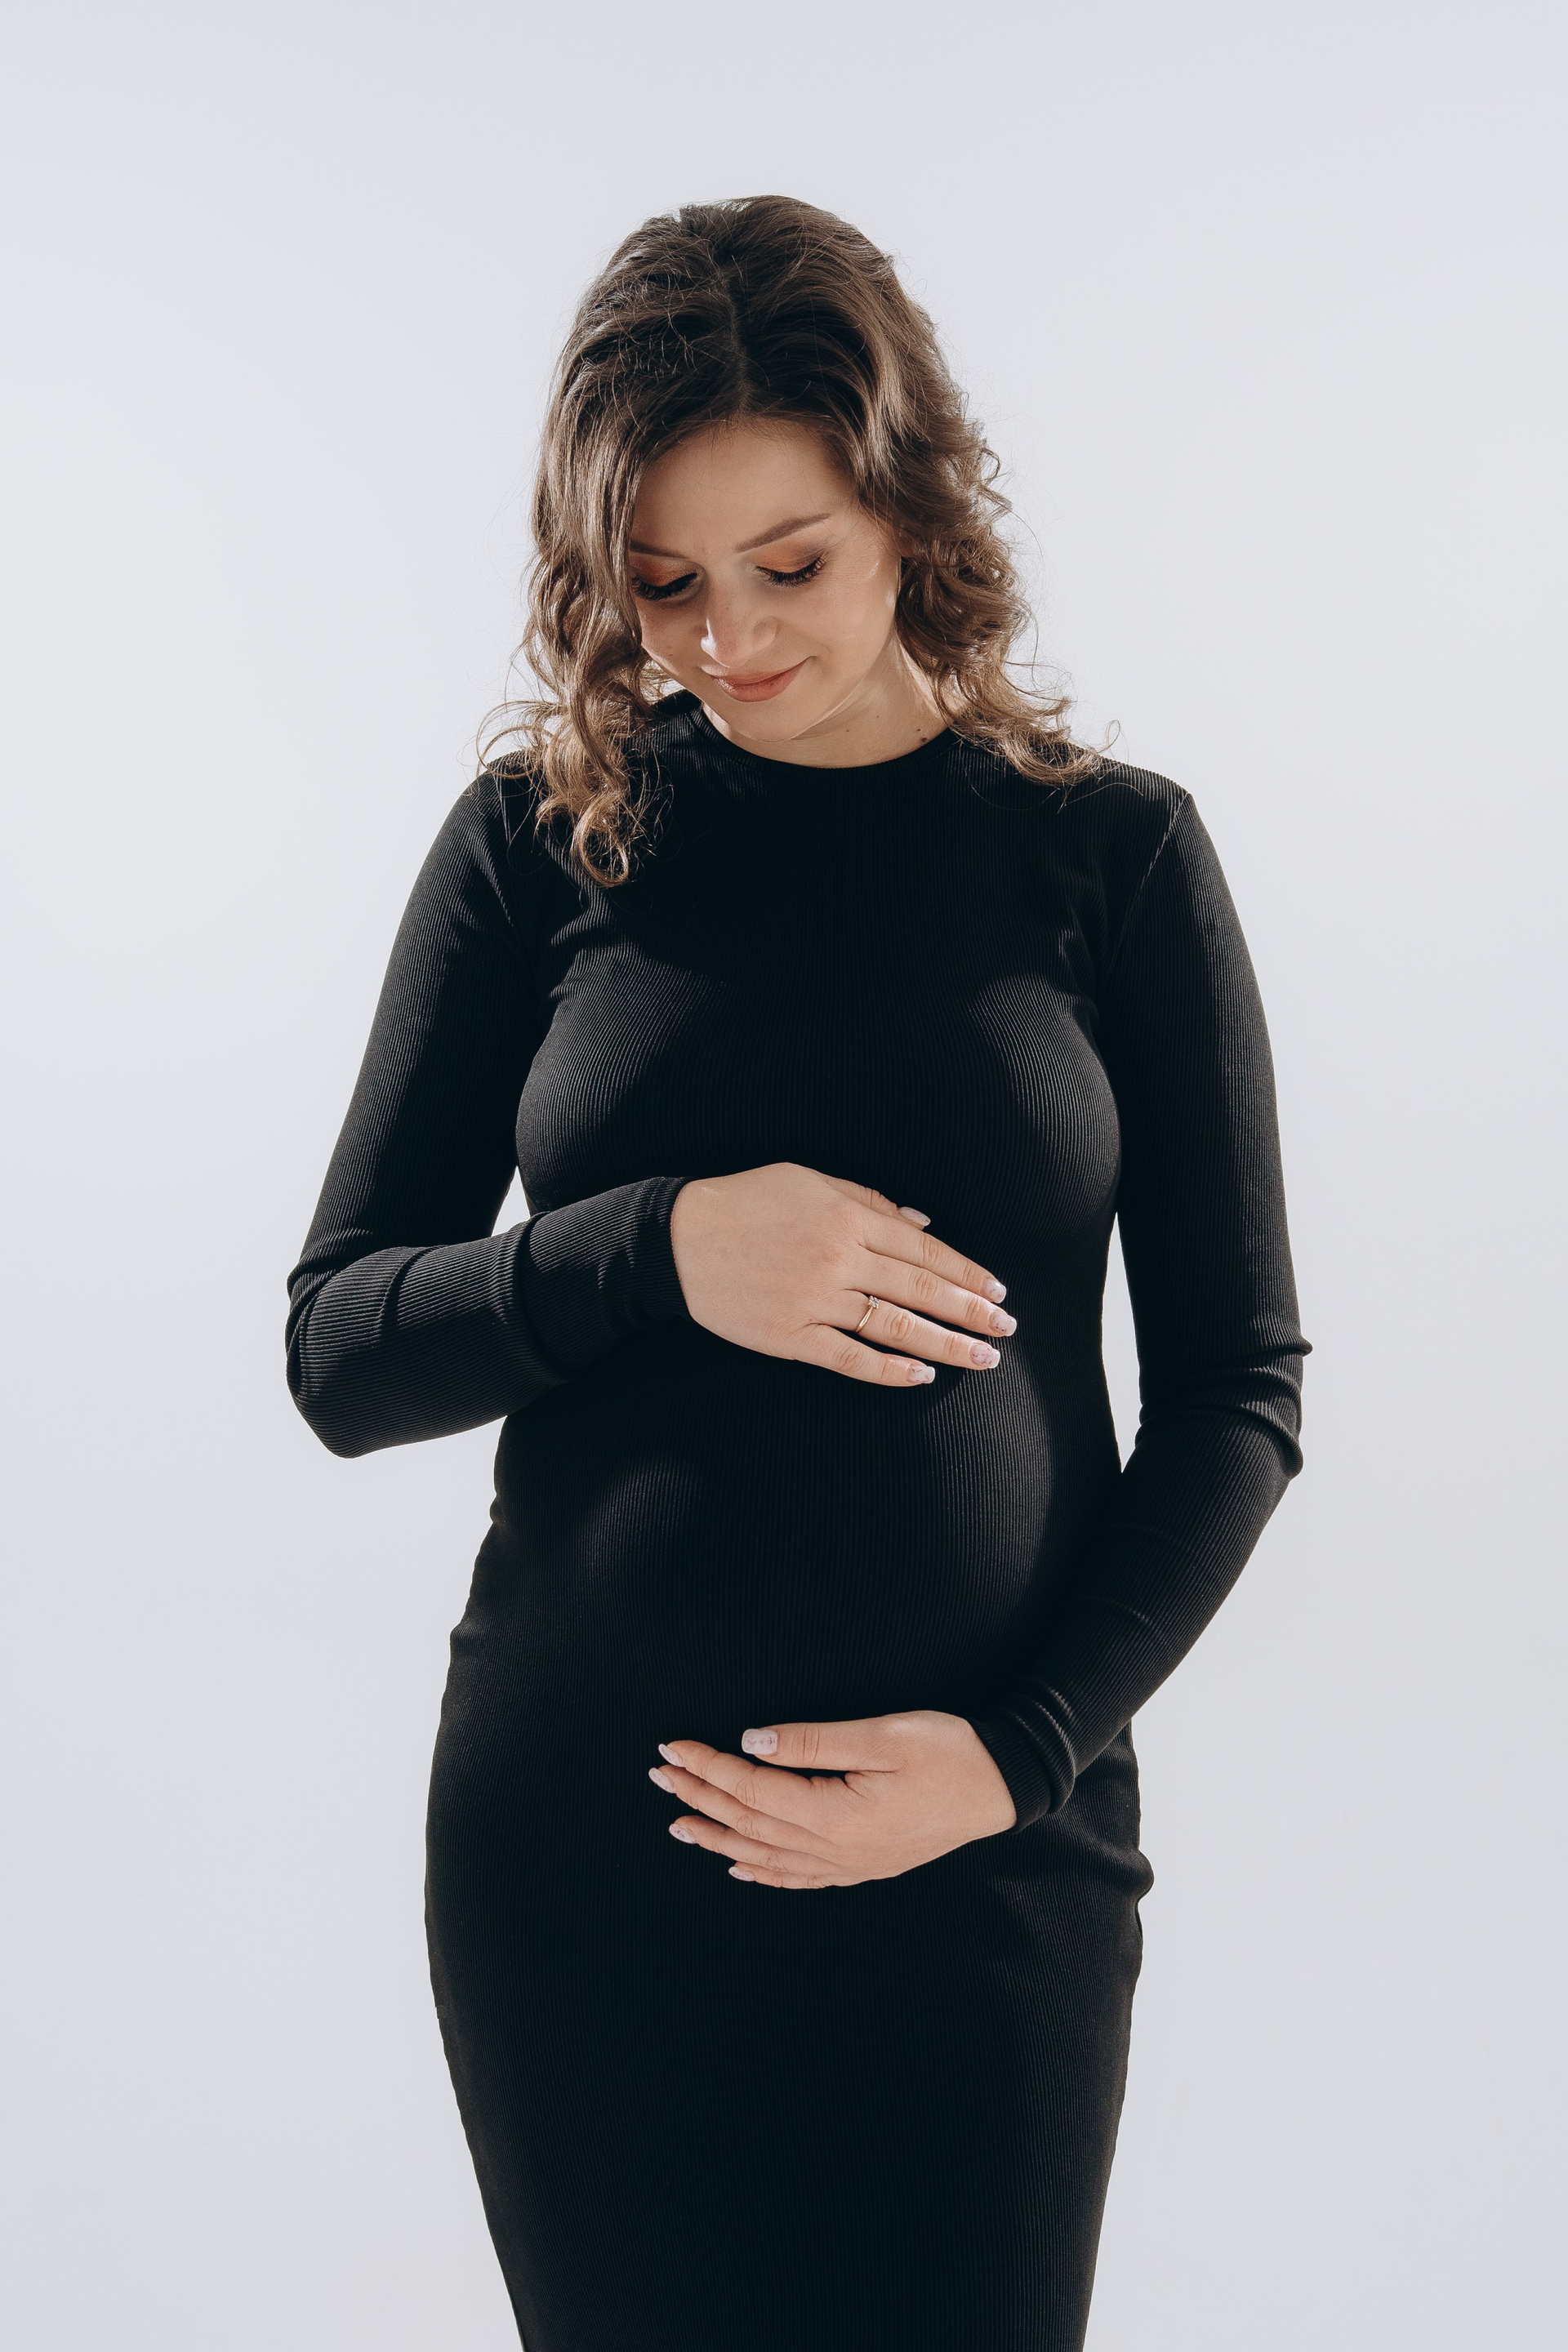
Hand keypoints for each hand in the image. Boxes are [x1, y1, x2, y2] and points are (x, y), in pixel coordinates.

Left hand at [646, 1709, 1017, 1886]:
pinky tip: (741, 1868)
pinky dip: (764, 1872)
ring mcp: (851, 1864)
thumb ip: (814, 1741)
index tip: (672, 1748)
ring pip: (768, 1856)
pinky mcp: (865, 1865)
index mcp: (837, 1815)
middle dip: (701, 1798)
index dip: (709, 1767)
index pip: (754, 1790)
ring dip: (720, 1837)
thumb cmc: (950, 1751)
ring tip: (681, 1824)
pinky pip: (801, 1877)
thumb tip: (753, 1743)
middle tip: (660, 1777)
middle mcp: (837, 1850)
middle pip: (751, 1824)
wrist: (1004, 1786)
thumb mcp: (883, 1735)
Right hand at [668, 1164, 1015, 1387]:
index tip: (997, 1291)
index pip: (923, 1249)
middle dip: (969, 1311)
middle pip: (920, 1289)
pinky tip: (921, 1375)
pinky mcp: (791, 1336)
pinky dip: (889, 1369)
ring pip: (895, 1326)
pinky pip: (850, 1357)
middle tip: (1005, 1329)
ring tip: (981, 1357)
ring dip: (945, 1344)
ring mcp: (815, 1300)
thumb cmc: (745, 1202)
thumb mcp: (808, 1181)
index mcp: (847, 1217)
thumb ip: (868, 1200)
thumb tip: (922, 1223)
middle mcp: (838, 1258)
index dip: (965, 1272)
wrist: (676, 1240)